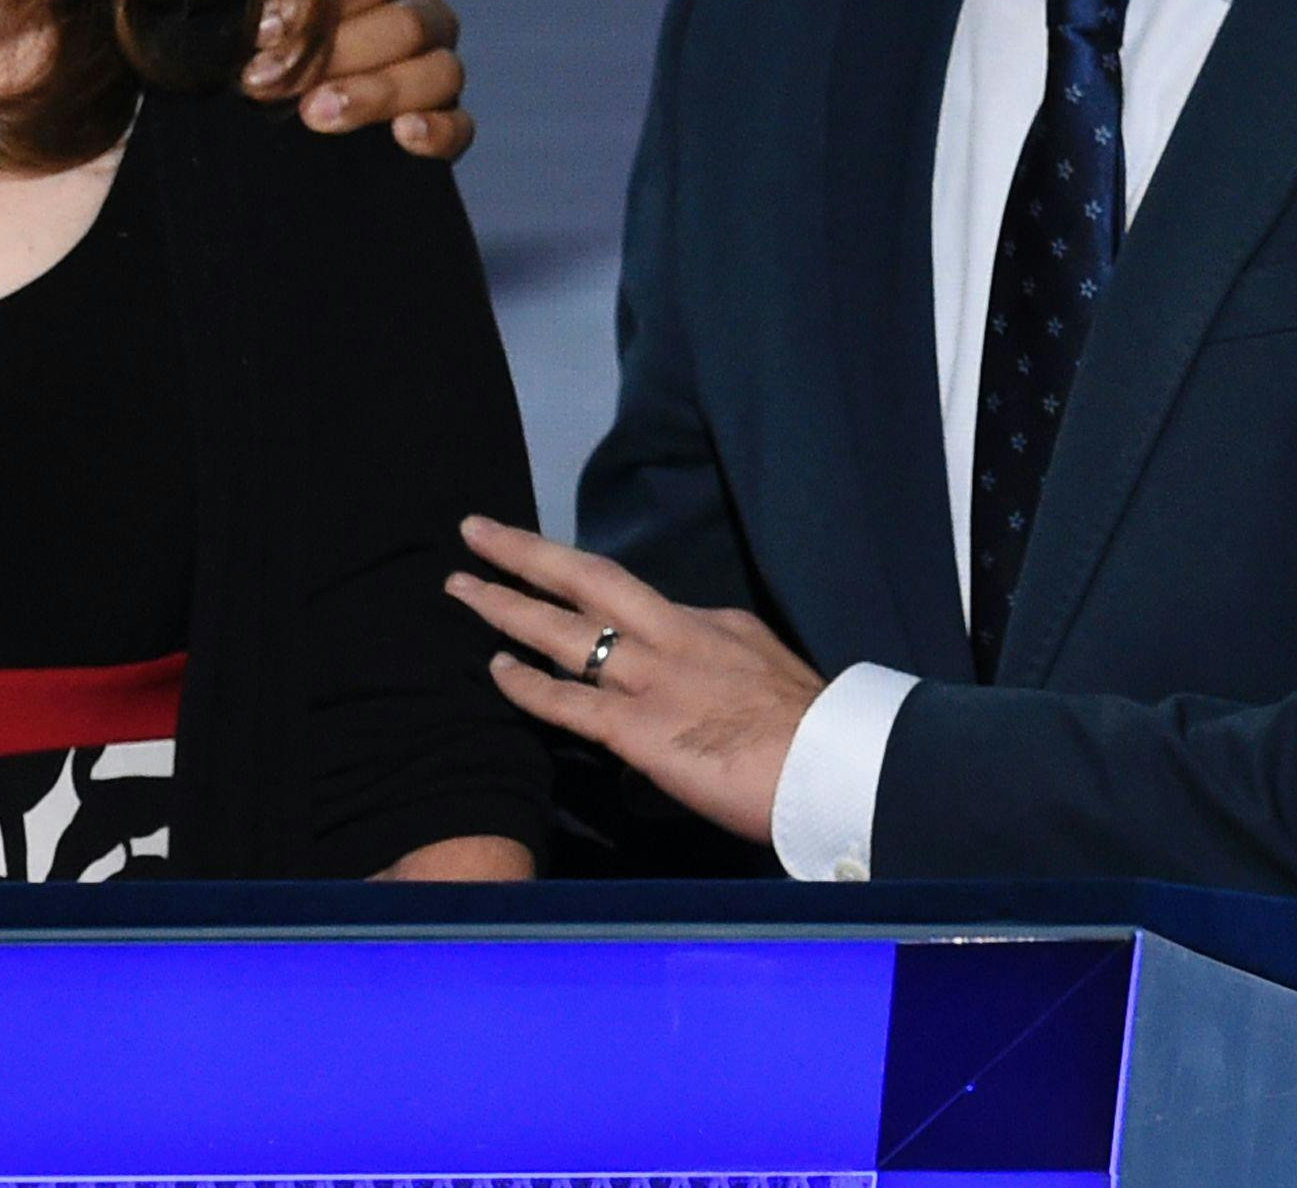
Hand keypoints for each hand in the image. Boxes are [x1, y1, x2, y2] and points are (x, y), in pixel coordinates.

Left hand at [247, 0, 468, 158]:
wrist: (286, 69)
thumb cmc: (276, 18)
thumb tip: (252, 16)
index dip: (319, 0)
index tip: (260, 31)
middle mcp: (428, 9)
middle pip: (407, 25)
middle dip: (332, 54)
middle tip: (265, 80)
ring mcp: (441, 64)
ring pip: (439, 73)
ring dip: (374, 93)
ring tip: (313, 113)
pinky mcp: (445, 118)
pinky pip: (460, 126)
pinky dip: (437, 131)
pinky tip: (403, 135)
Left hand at [447, 515, 820, 848]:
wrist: (837, 766)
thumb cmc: (818, 734)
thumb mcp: (772, 674)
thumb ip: (728, 669)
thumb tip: (704, 684)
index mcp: (711, 624)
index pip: (635, 599)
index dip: (587, 587)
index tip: (555, 575)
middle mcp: (674, 637)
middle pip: (586, 578)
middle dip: (526, 553)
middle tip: (475, 530)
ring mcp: (652, 680)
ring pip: (564, 630)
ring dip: (506, 606)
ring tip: (460, 588)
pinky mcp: (639, 729)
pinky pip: (568, 700)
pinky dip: (526, 684)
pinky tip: (494, 667)